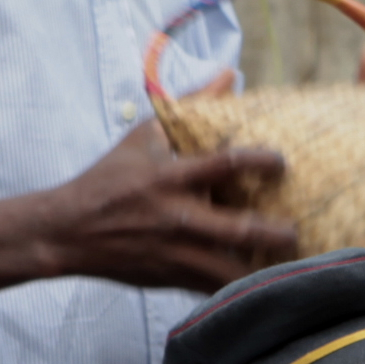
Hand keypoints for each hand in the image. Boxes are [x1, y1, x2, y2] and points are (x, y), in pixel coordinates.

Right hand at [38, 122, 297, 291]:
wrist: (68, 231)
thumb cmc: (110, 179)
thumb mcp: (144, 136)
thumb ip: (191, 105)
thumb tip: (229, 74)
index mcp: (172, 177)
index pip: (227, 164)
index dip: (262, 161)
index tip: (283, 163)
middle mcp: (177, 217)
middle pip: (240, 229)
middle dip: (275, 233)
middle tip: (297, 230)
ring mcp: (175, 253)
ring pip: (230, 270)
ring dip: (262, 270)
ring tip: (289, 265)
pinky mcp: (171, 278)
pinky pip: (212, 289)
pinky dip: (237, 289)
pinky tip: (260, 285)